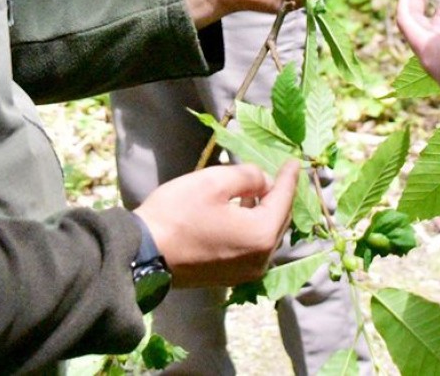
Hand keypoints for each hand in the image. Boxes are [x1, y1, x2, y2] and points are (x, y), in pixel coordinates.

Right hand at [134, 160, 299, 287]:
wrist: (144, 253)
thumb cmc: (178, 213)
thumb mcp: (215, 182)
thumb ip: (248, 176)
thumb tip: (262, 182)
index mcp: (261, 235)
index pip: (283, 200)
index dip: (289, 178)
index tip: (295, 162)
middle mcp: (260, 259)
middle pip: (278, 221)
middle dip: (279, 196)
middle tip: (279, 175)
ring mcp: (245, 273)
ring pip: (265, 236)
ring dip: (264, 212)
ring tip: (257, 191)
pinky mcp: (228, 277)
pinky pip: (251, 248)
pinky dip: (252, 228)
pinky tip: (242, 213)